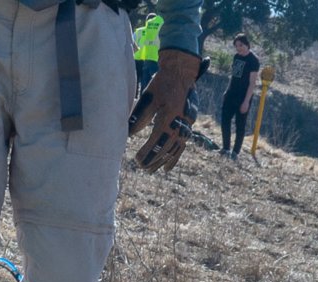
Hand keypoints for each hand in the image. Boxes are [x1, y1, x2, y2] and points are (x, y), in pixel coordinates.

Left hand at [126, 49, 200, 171]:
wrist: (181, 74)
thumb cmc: (161, 85)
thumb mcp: (148, 98)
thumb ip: (140, 117)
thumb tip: (129, 135)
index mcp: (170, 115)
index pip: (157, 139)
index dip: (148, 151)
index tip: (137, 160)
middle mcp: (180, 123)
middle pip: (166, 147)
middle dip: (154, 159)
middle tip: (141, 167)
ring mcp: (186, 125)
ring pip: (174, 149)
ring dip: (162, 161)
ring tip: (151, 170)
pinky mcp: (188, 126)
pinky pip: (182, 146)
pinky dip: (175, 158)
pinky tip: (167, 168)